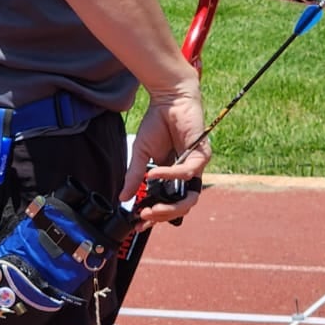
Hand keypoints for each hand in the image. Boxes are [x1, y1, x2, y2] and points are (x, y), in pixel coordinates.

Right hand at [119, 77, 210, 227]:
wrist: (167, 100)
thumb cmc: (157, 124)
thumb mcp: (141, 154)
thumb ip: (135, 177)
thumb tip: (123, 198)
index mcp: (173, 177)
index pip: (168, 204)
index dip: (155, 217)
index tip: (138, 224)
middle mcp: (187, 176)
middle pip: (182, 207)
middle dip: (163, 216)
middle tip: (145, 215)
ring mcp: (196, 167)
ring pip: (190, 198)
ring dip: (170, 206)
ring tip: (151, 207)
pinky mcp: (201, 156)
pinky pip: (186, 173)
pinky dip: (169, 176)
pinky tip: (153, 173)